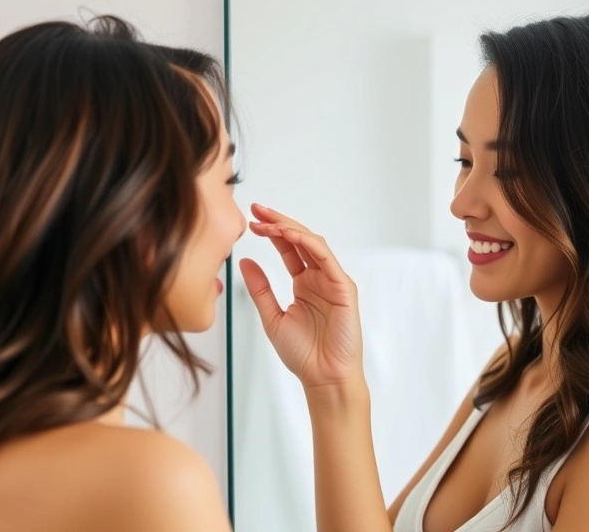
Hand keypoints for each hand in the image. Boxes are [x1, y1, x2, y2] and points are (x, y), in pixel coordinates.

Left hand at [238, 204, 363, 390]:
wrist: (323, 377)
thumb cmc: (302, 354)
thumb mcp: (271, 317)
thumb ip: (259, 289)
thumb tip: (244, 262)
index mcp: (304, 284)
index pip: (288, 249)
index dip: (270, 232)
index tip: (250, 221)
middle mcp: (320, 278)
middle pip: (300, 240)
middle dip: (278, 222)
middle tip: (256, 210)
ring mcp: (333, 281)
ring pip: (313, 244)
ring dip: (290, 229)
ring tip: (268, 222)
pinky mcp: (344, 288)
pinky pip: (326, 259)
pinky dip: (309, 244)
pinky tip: (290, 236)